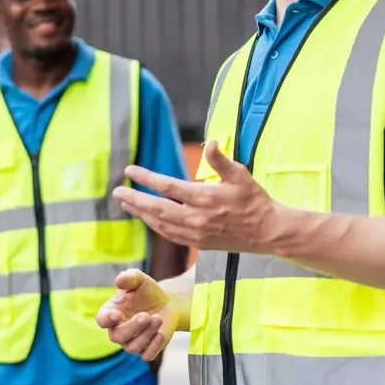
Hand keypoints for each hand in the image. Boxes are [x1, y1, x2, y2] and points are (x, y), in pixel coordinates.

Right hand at [95, 269, 179, 360]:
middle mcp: (118, 330)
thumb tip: (118, 281)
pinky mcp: (146, 350)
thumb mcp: (140, 279)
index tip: (117, 315)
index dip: (107, 320)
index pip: (102, 320)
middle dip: (133, 327)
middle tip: (146, 316)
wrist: (167, 304)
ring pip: (132, 347)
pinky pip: (146, 355)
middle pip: (117, 337)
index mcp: (111, 312)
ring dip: (146, 334)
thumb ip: (129, 277)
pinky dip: (154, 345)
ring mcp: (131, 342)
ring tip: (158, 318)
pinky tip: (161, 333)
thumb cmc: (147, 291)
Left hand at [112, 140, 280, 253]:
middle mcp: (197, 218)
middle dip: (134, 199)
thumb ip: (221, 160)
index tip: (130, 170)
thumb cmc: (255, 200)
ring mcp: (196, 233)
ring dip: (141, 213)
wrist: (268, 232)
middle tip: (117, 191)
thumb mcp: (241, 175)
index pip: (167, 187)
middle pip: (156, 208)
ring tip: (127, 203)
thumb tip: (211, 142)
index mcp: (205, 198)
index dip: (146, 178)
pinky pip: (170, 235)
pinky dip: (155, 226)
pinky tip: (147, 218)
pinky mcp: (199, 243)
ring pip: (160, 224)